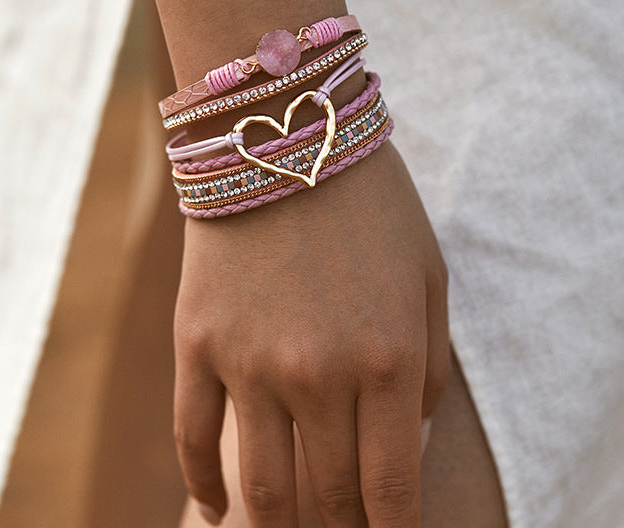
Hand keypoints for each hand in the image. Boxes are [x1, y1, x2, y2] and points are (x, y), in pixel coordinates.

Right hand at [173, 139, 449, 526]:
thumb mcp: (429, 275)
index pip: (392, 492)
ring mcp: (250, 362)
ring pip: (262, 487)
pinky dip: (203, 485)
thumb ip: (430, 368)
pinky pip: (193, 438)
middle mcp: (319, 375)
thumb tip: (415, 442)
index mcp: (389, 360)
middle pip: (330, 499)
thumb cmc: (372, 203)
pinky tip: (218, 511)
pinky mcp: (198, 342)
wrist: (285, 132)